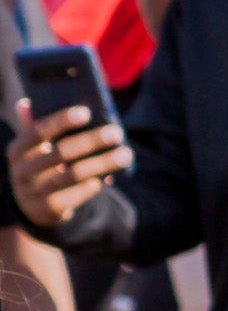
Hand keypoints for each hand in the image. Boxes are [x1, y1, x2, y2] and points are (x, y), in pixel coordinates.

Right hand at [10, 109, 124, 233]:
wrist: (31, 205)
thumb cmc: (40, 165)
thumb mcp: (33, 149)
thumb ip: (34, 126)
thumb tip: (27, 101)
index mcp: (18, 149)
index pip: (37, 132)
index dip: (60, 121)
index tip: (86, 112)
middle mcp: (22, 170)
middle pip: (60, 153)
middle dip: (91, 142)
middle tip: (117, 133)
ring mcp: (34, 191)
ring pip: (73, 175)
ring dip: (102, 163)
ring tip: (126, 154)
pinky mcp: (49, 208)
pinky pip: (76, 195)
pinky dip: (93, 185)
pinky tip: (109, 177)